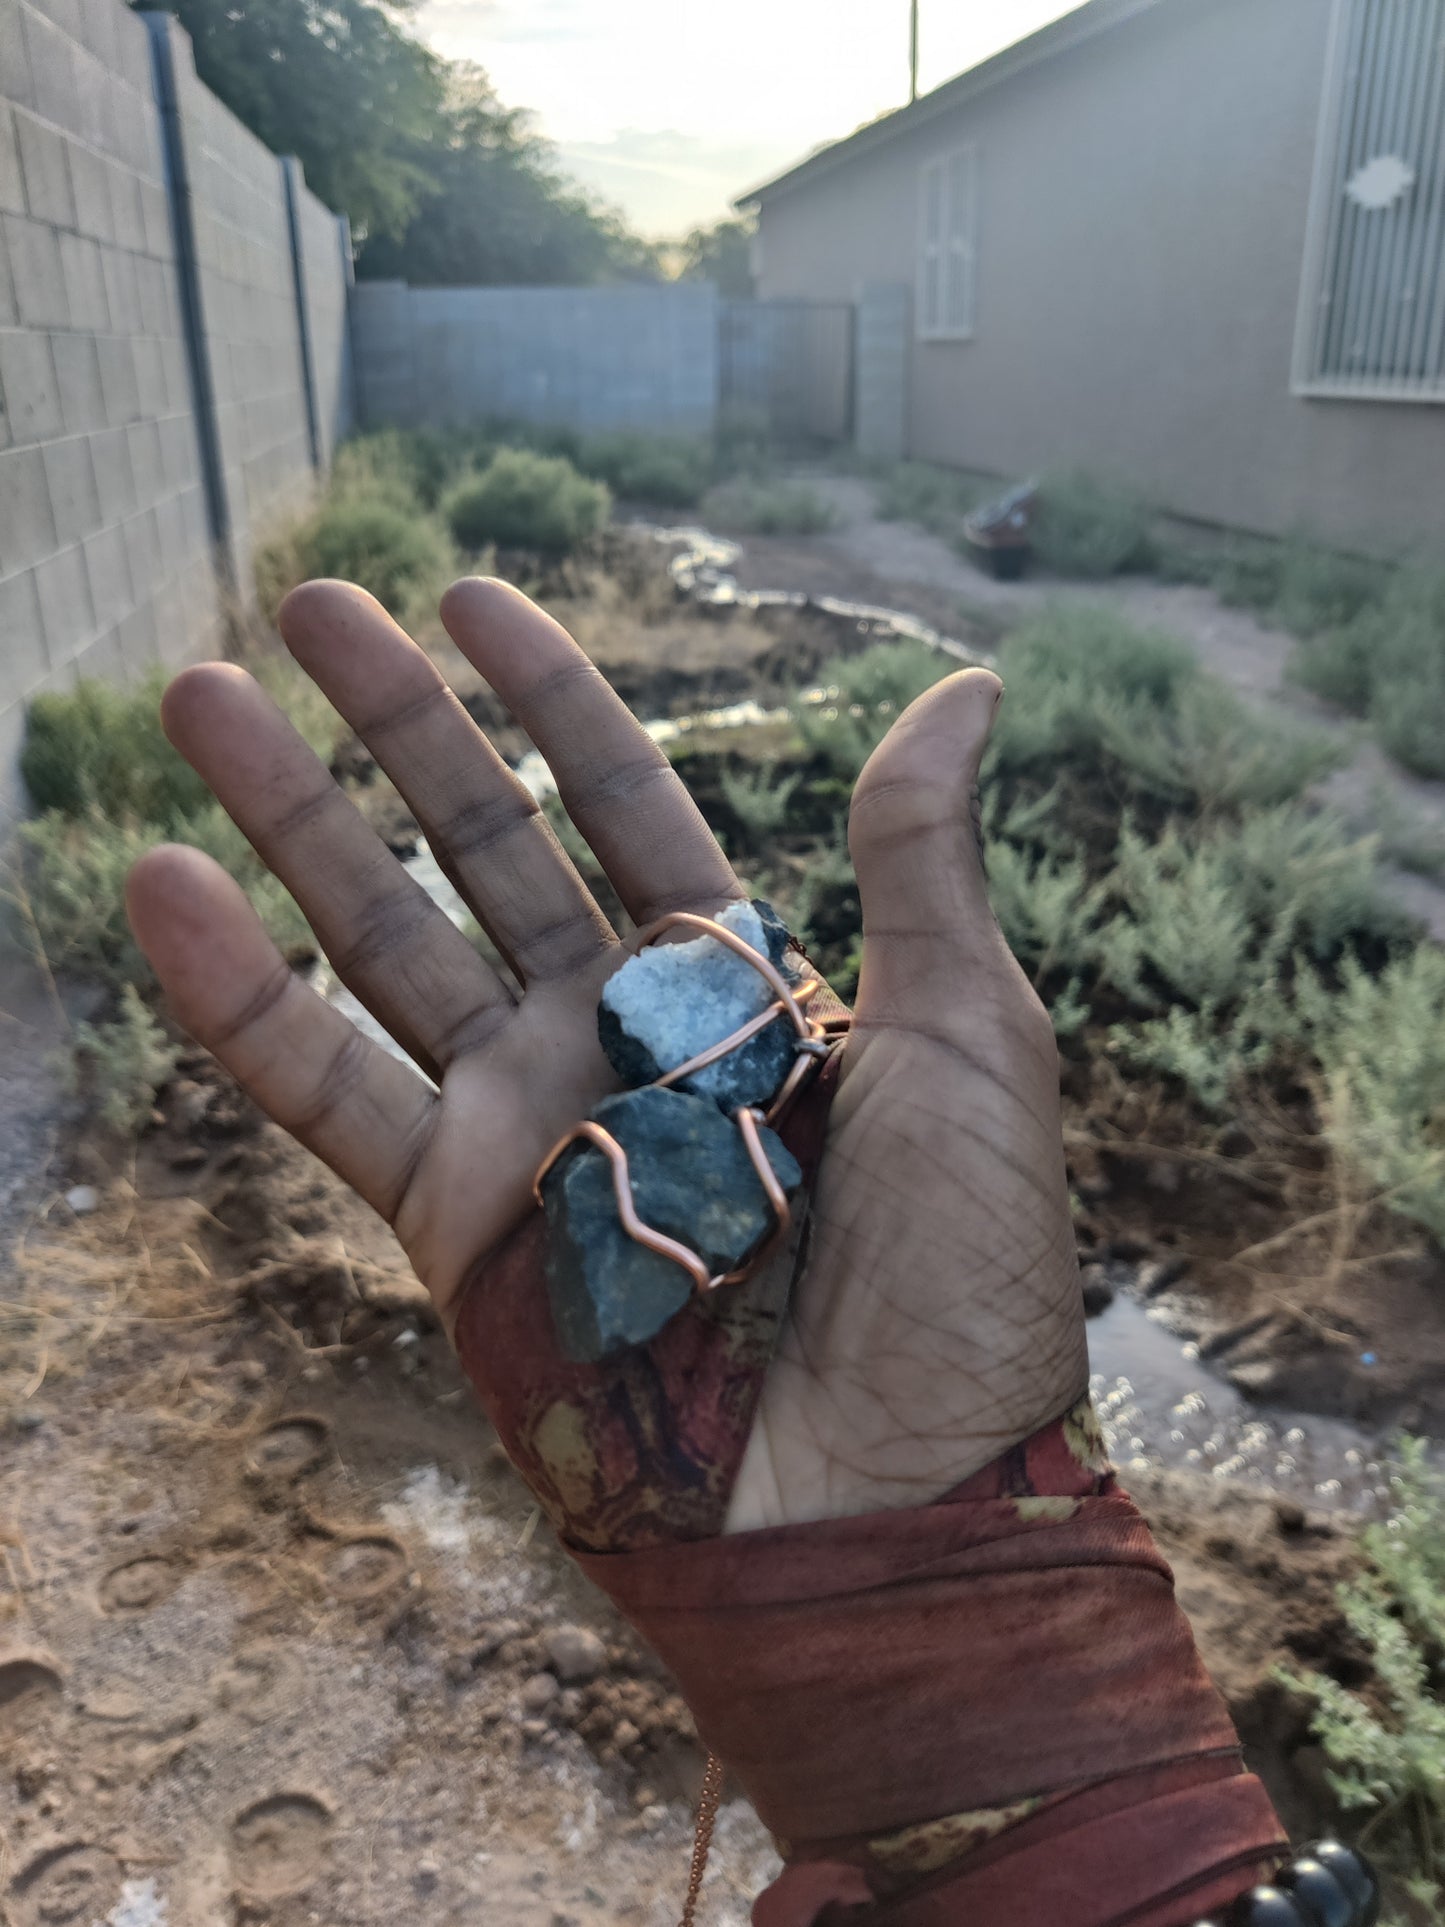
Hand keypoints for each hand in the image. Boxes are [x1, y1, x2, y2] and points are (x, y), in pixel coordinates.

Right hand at [126, 578, 1085, 1532]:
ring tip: (198, 695)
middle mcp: (616, 1037)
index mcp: (736, 984)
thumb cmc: (962, 1270)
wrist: (894, 1495)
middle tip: (306, 601)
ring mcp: (526, 1126)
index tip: (468, 594)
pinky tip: (165, 887)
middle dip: (396, 725)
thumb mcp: (967, 1033)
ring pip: (384, 941)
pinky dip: (241, 999)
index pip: (621, 801)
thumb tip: (964, 681)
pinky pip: (329, 1094)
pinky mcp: (455, 1226)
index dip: (547, 697)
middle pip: (484, 845)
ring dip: (290, 819)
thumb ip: (920, 860)